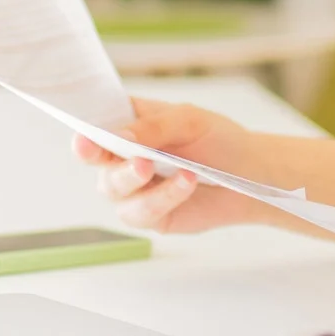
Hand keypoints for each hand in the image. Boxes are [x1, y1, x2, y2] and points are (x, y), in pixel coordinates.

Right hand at [71, 98, 267, 233]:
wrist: (250, 173)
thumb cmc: (217, 139)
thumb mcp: (189, 120)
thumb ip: (153, 127)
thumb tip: (119, 137)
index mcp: (128, 125)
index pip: (94, 127)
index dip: (84, 134)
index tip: (84, 140)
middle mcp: (123, 157)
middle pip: (98, 163)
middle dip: (112, 163)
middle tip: (140, 161)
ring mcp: (134, 189)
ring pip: (113, 190)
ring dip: (137, 181)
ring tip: (173, 170)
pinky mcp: (151, 215)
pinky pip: (142, 212)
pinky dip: (165, 197)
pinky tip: (187, 182)